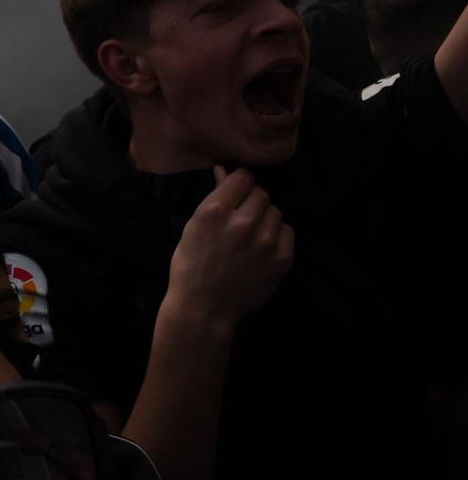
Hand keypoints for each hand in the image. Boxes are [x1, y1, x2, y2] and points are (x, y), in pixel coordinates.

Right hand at [164, 167, 293, 332]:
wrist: (204, 308)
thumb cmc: (191, 266)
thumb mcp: (193, 227)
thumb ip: (214, 198)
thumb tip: (225, 171)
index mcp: (215, 211)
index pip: (243, 177)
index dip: (239, 183)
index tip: (237, 193)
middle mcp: (242, 222)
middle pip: (262, 194)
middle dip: (252, 202)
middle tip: (241, 218)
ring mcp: (265, 242)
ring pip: (276, 212)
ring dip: (266, 219)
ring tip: (251, 236)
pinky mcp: (281, 259)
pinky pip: (288, 232)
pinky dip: (278, 236)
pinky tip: (262, 247)